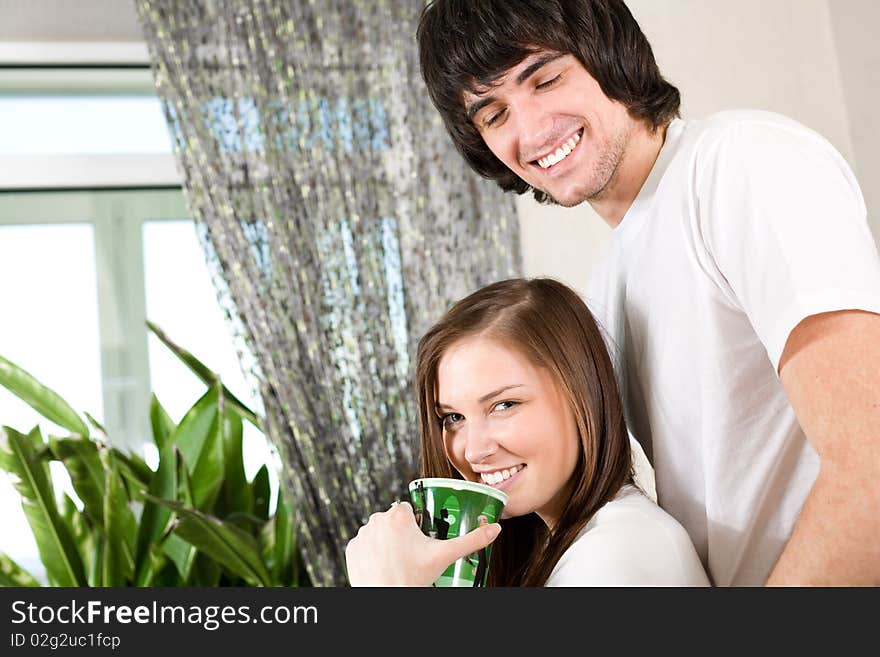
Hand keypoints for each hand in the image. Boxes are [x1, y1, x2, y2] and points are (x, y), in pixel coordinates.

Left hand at [345, 501, 501, 585]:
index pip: (407, 509)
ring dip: (385, 540)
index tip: (419, 538)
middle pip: (392, 520)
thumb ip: (471, 540)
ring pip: (377, 531)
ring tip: (396, 560)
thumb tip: (495, 529)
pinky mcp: (351, 548)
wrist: (388, 600)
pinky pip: (363, 544)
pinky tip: (381, 564)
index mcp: (398, 515)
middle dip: (400, 533)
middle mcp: (376, 519)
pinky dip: (370, 551)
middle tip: (411, 554)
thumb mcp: (445, 556)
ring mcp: (362, 534)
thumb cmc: (415, 577)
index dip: (415, 524)